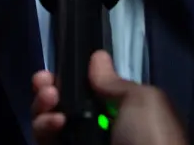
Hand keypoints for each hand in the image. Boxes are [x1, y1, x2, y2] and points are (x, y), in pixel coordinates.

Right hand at [31, 51, 186, 144]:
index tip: (61, 66)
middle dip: (49, 88)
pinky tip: (54, 121)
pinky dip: (44, 128)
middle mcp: (97, 128)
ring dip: (43, 105)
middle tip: (44, 81)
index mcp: (121, 113)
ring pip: (48, 122)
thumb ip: (114, 81)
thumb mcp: (142, 102)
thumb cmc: (150, 138)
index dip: (72, 76)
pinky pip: (45, 141)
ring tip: (49, 99)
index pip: (87, 90)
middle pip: (62, 104)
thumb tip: (98, 57)